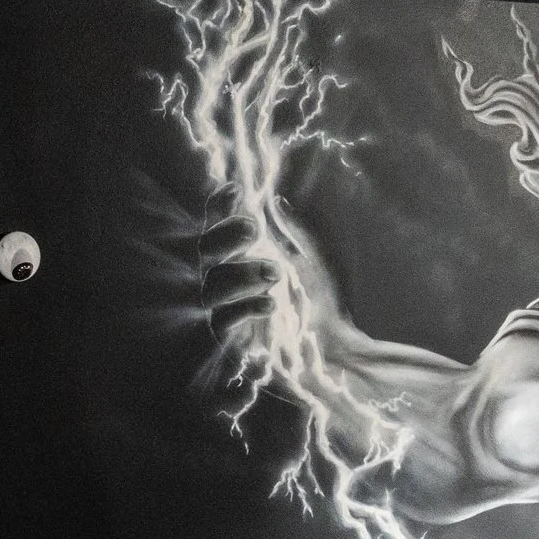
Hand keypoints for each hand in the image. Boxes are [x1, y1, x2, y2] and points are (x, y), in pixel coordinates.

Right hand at [199, 182, 341, 375]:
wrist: (332, 349)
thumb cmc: (318, 302)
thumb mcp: (310, 261)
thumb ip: (290, 233)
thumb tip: (277, 200)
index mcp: (242, 257)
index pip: (220, 227)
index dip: (219, 208)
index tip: (234, 189)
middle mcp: (225, 280)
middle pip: (206, 251)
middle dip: (226, 236)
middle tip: (254, 229)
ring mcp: (222, 310)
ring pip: (212, 286)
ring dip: (241, 274)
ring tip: (275, 274)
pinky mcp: (228, 341)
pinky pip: (222, 321)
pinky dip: (244, 308)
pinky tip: (269, 304)